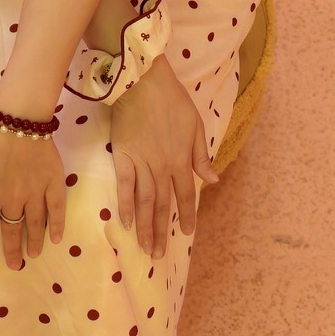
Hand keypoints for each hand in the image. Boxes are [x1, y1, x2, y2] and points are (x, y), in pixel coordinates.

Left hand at [0, 117, 65, 270]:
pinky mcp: (53, 183)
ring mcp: (34, 193)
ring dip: (34, 241)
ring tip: (34, 255)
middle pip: (12, 230)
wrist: (18, 116)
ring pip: (35, 224)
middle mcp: (11, 200)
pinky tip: (57, 239)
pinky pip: (56, 208)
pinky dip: (57, 224)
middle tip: (14, 265)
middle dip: (12, 250)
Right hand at [111, 56, 219, 259]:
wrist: (142, 81)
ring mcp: (142, 163)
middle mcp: (163, 167)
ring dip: (145, 227)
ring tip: (144, 247)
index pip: (186, 194)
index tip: (187, 233)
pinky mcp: (122, 156)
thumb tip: (212, 180)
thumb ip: (201, 155)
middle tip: (158, 254)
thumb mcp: (196, 124)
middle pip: (163, 205)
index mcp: (182, 159)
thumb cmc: (172, 99)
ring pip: (144, 202)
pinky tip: (124, 222)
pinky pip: (124, 186)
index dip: (187, 215)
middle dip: (161, 231)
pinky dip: (125, 205)